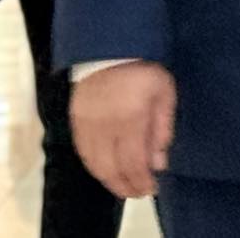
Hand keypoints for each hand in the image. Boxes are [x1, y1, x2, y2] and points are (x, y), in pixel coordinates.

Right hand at [70, 61, 175, 198]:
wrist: (109, 47)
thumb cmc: (145, 69)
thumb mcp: (164, 93)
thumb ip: (162, 129)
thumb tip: (159, 162)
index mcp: (130, 119)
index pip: (133, 163)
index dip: (141, 181)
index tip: (151, 189)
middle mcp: (105, 127)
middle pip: (112, 169)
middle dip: (126, 186)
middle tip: (138, 193)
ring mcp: (87, 125)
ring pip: (95, 164)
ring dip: (109, 180)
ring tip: (124, 186)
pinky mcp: (75, 121)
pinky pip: (83, 153)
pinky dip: (95, 167)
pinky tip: (105, 170)